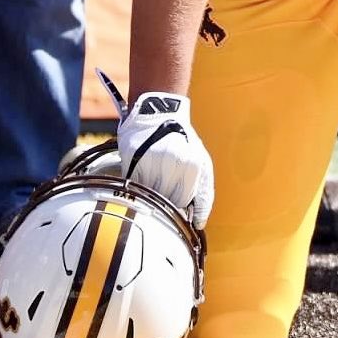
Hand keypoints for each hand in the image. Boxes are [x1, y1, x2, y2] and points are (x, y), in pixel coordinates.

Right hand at [117, 92, 213, 227]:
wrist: (160, 113)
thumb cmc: (184, 142)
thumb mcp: (202, 163)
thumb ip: (204, 195)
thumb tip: (199, 224)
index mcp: (193, 165)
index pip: (182, 203)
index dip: (177, 209)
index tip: (173, 210)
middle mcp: (173, 162)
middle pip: (165, 201)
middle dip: (164, 203)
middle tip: (163, 195)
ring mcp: (151, 159)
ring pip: (147, 194)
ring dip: (149, 194)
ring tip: (153, 183)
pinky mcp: (133, 157)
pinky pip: (133, 184)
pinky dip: (136, 185)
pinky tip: (142, 176)